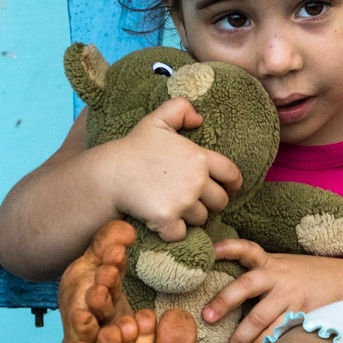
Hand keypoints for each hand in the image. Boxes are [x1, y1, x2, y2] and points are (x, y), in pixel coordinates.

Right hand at [104, 99, 241, 241]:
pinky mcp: (167, 219)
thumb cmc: (134, 147)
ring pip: (201, 219)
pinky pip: (181, 234)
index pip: (231, 174)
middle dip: (209, 203)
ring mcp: (182, 202)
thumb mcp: (157, 120)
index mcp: (198, 157)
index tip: (228, 189)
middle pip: (219, 202)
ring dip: (191, 217)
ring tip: (175, 208)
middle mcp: (195, 180)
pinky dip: (174, 232)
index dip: (233, 184)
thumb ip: (180, 109)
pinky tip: (163, 222)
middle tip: (193, 200)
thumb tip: (200, 119)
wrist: (110, 173)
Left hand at [203, 240, 342, 342]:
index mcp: (270, 262)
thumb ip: (258, 271)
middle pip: (246, 286)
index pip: (246, 249)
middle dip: (223, 302)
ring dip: (242, 338)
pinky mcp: (301, 315)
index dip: (227, 248)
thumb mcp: (282, 265)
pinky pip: (278, 333)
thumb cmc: (304, 275)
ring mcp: (290, 296)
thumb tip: (221, 285)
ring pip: (260, 318)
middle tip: (206, 318)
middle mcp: (278, 276)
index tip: (210, 251)